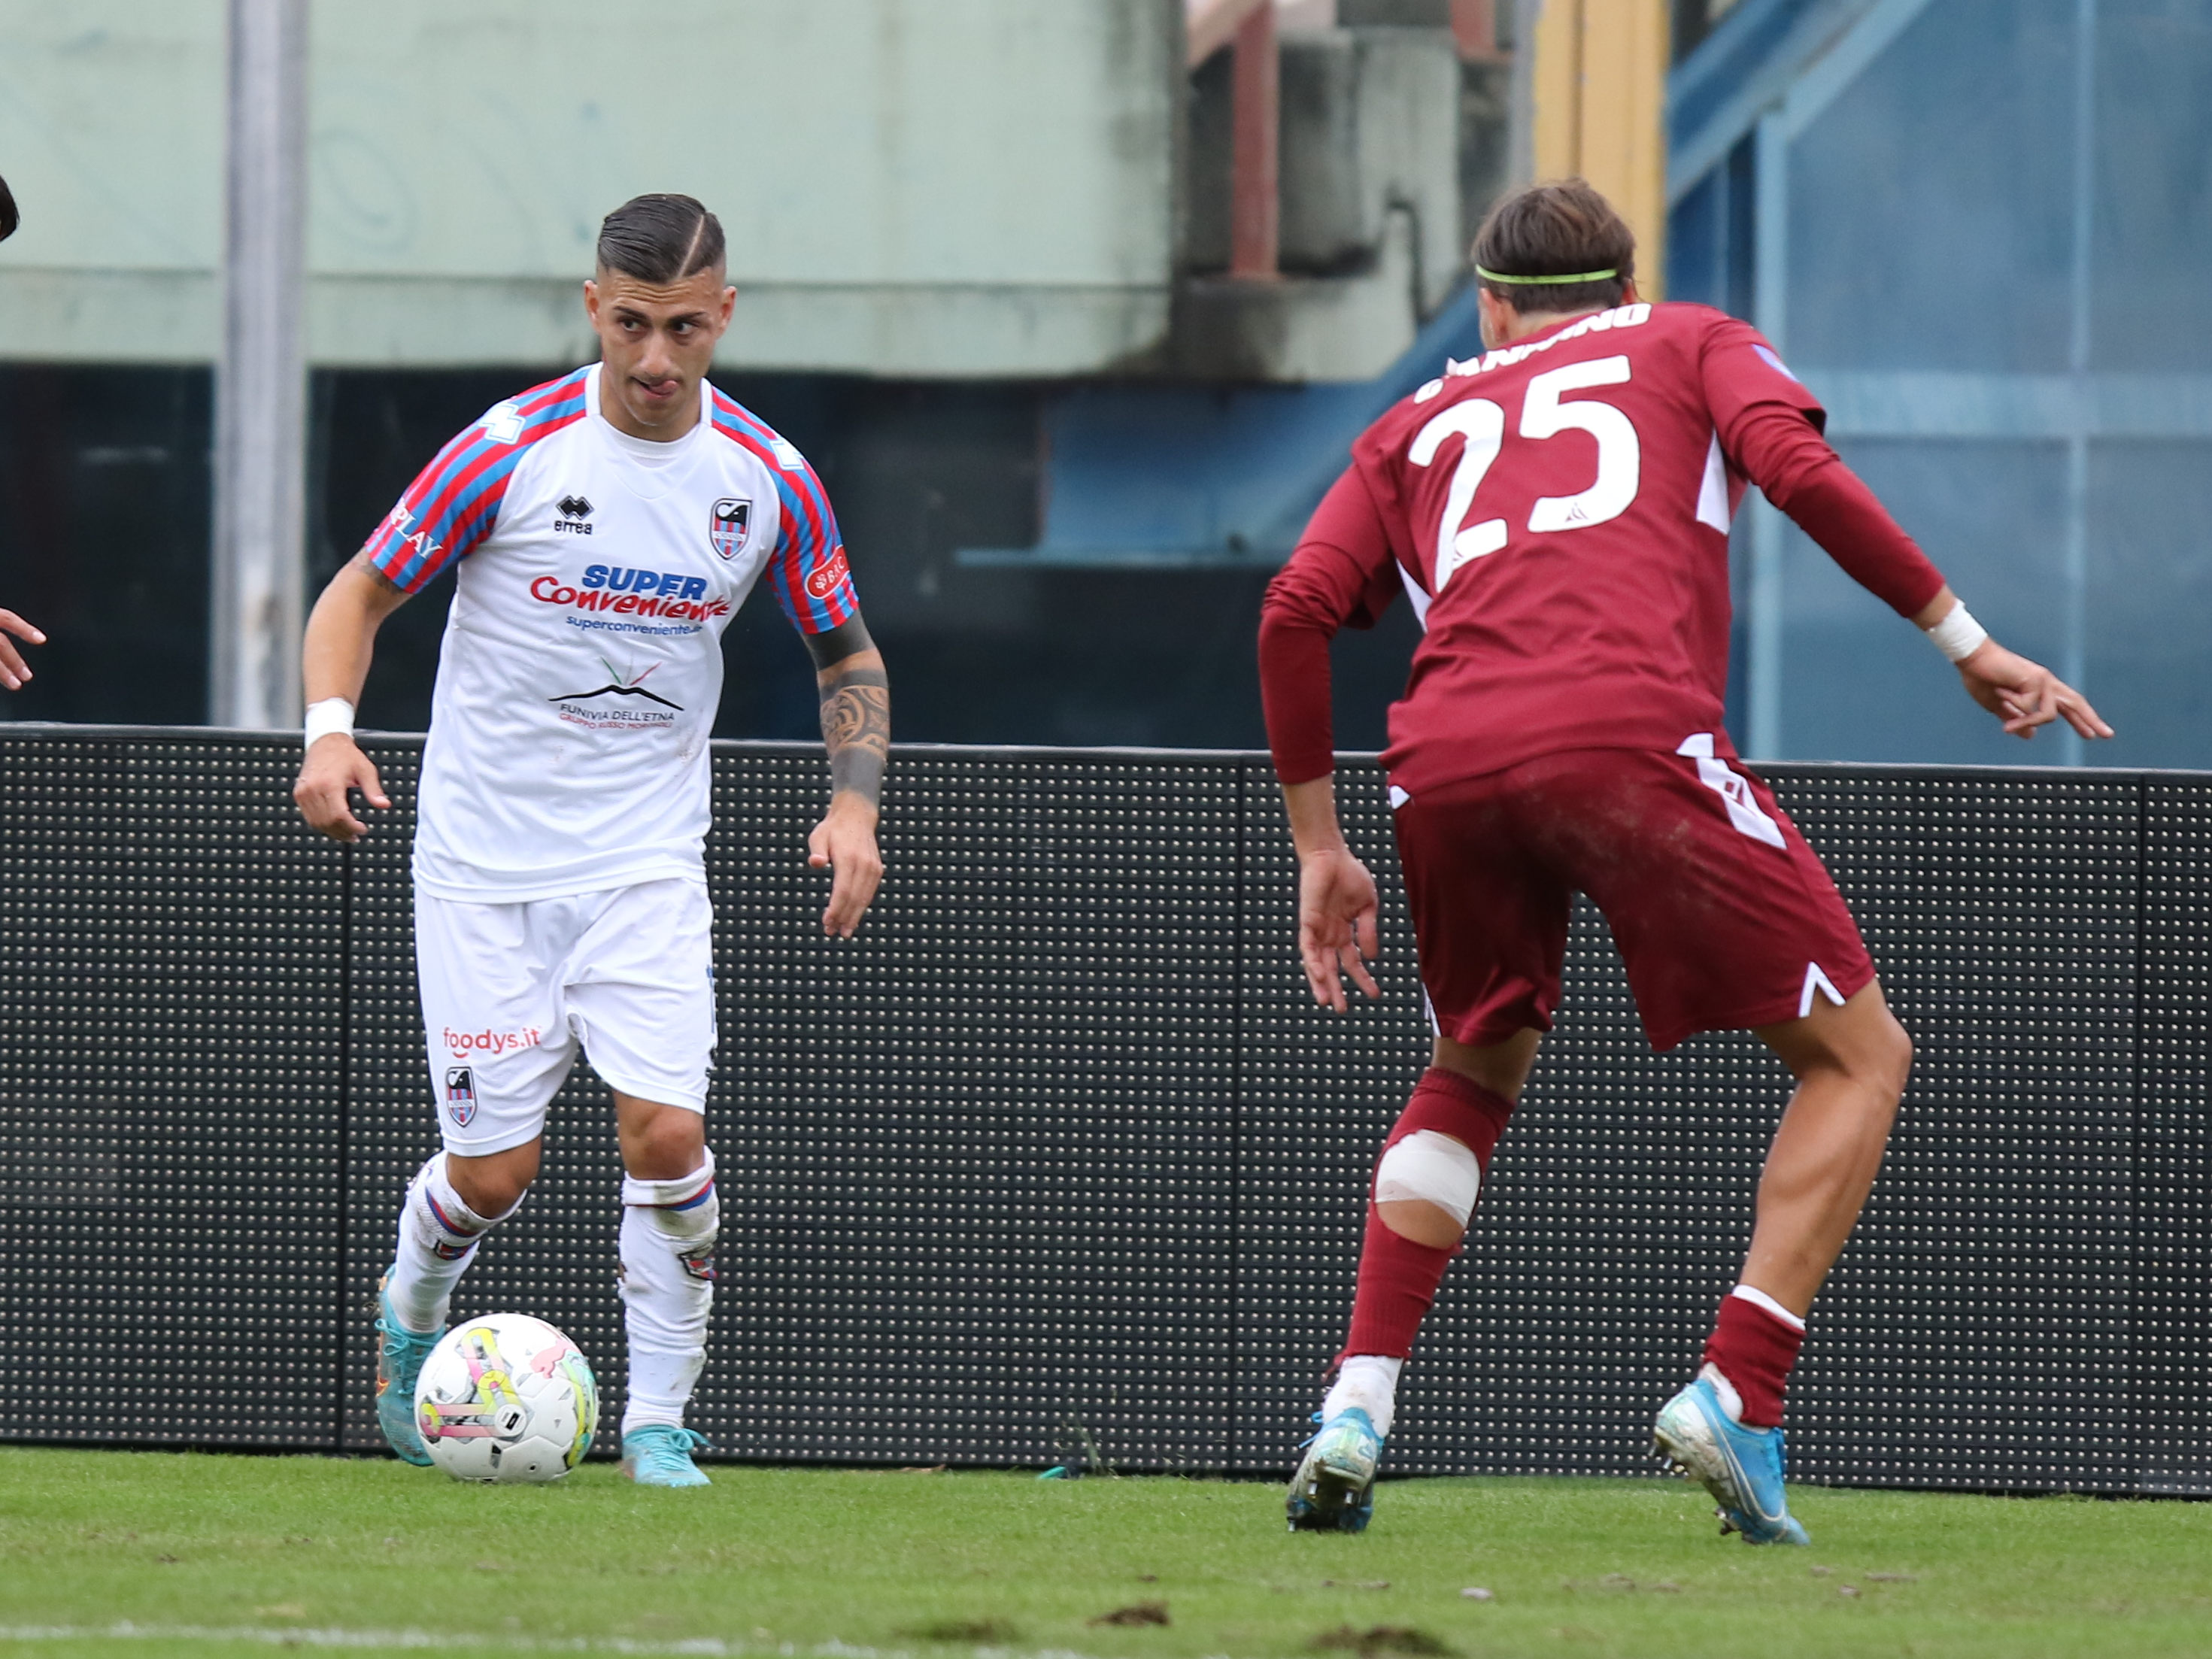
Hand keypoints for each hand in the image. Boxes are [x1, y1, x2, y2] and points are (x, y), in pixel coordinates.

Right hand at [0, 608, 44, 689]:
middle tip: (28, 677)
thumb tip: (14, 652)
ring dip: (3, 672)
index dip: (23, 629)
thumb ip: (1, 633)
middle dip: (15, 661)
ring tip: (16, 685)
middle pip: (0, 643)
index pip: (6, 619)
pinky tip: (0, 683)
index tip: (42, 640)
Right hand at [292, 734, 390, 841]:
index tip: (362, 829)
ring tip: (347, 834)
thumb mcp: (365, 769)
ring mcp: (303, 793)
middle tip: (356, 835)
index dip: (351, 827)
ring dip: (332, 832)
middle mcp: (313, 789)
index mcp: (329, 783)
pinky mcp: (299, 794)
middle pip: (327, 822)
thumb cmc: (345, 755)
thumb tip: (384, 805)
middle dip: (343, 833)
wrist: (325, 742)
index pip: (339, 815)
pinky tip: (334, 825)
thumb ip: (374, 789)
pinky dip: (322, 824)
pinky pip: (309, 817)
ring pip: (317, 823)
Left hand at [807, 791, 882, 937]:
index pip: (843, 890)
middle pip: (855, 898)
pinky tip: (853, 917)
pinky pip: (869, 893)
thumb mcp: (818, 835)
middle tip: (832, 933)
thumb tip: (815, 863)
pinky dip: (861, 906)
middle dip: (844, 917)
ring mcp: (873, 868)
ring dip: (854, 916)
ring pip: (864, 898)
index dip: (835, 909)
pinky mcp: (877, 870)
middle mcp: (864, 865)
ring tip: (844, 931)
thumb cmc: (833, 828)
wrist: (857, 815)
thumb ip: (816, 850)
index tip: (827, 922)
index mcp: (849, 858)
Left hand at [1298, 845, 1380, 1012]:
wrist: (1332, 855)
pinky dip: (1313, 961)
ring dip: (1321, 983)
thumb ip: (1368, 931)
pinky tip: (1320, 975)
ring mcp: (1317, 929)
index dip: (1362, 978)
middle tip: (1342, 1010)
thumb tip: (1372, 957)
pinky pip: (1307, 946)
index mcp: (1344, 932)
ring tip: (1327, 1002)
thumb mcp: (1367, 906)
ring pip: (1317, 962)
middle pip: (1332, 968)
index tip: (1375, 995)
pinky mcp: (1307, 921)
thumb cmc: (1349, 875)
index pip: (1353, 962)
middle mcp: (1329, 934)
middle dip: (1336, 989)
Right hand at [1957, 641, 2112, 740]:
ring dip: (2025, 723)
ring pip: (2048, 715)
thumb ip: (2015, 720)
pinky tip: (2000, 694)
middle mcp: (2046, 683)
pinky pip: (2029, 707)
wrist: (1972, 660)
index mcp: (2039, 689)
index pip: (2066, 706)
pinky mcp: (2035, 679)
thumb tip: (2031, 735)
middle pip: (2075, 703)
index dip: (2080, 720)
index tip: (2091, 735)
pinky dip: (2012, 707)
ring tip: (2006, 727)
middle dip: (2090, 720)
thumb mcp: (1999, 707)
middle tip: (2106, 735)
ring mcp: (2042, 680)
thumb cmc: (1982, 678)